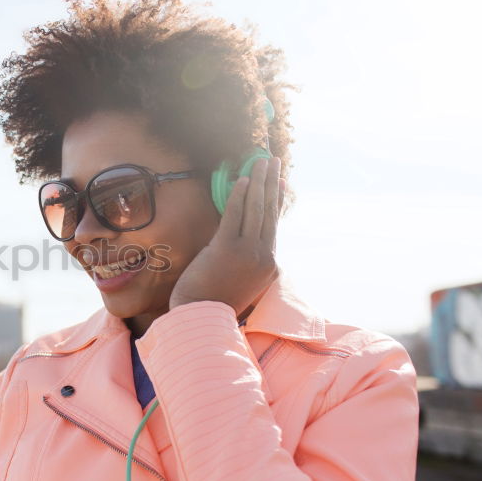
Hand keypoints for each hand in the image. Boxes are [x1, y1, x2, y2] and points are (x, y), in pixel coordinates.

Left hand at [169, 155, 284, 316]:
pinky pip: (235, 216)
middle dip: (271, 183)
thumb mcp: (240, 280)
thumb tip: (241, 238)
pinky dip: (239, 196)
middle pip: (268, 212)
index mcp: (269, 266)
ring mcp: (247, 253)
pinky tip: (242, 179)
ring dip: (258, 182)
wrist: (201, 318)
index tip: (280, 182)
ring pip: (255, 210)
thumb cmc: (214, 301)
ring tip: (260, 162)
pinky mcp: (227, 249)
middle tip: (273, 161)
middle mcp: (264, 257)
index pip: (273, 225)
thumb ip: (246, 260)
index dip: (277, 200)